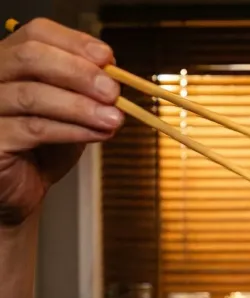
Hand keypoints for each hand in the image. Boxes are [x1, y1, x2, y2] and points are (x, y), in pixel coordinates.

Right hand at [0, 17, 121, 225]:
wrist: (24, 188)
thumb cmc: (45, 146)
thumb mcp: (73, 111)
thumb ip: (89, 90)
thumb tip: (115, 76)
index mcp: (10, 60)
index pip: (36, 33)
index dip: (74, 43)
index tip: (108, 58)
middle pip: (30, 57)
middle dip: (78, 72)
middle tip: (113, 92)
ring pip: (32, 95)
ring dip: (81, 106)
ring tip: (114, 119)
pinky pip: (33, 129)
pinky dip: (73, 130)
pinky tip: (98, 134)